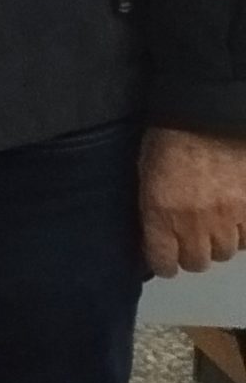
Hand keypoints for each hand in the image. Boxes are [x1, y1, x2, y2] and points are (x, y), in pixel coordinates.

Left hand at [140, 126, 245, 277]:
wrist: (207, 118)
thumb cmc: (168, 142)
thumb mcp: (146, 176)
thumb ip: (151, 210)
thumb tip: (153, 235)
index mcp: (161, 214)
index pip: (163, 263)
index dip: (164, 264)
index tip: (164, 260)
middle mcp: (195, 224)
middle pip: (198, 262)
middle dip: (192, 253)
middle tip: (190, 238)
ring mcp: (228, 219)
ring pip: (225, 253)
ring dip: (217, 242)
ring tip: (213, 224)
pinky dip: (240, 232)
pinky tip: (233, 217)